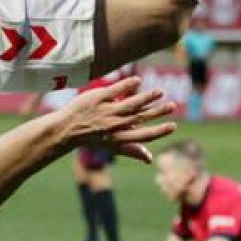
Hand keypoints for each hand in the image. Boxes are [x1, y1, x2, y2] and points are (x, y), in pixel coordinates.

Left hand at [59, 77, 176, 163]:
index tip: (173, 126)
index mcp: (119, 138)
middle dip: (158, 112)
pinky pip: (115, 90)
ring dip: (147, 97)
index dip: (160, 132)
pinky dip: (127, 85)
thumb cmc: (93, 138)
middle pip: (141, 118)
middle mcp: (114, 125)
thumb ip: (132, 150)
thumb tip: (150, 159)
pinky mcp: (98, 98)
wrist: (67, 128)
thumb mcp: (112, 147)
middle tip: (173, 106)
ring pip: (131, 103)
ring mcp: (106, 111)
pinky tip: (138, 81)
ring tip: (160, 92)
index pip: (144, 136)